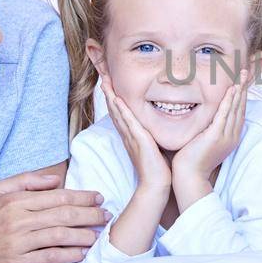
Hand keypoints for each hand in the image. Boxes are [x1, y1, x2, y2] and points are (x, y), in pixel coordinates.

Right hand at [0, 170, 110, 262]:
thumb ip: (26, 180)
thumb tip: (56, 179)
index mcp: (16, 200)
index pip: (58, 196)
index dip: (83, 196)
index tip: (99, 197)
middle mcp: (18, 220)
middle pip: (64, 215)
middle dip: (90, 215)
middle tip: (106, 215)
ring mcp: (18, 243)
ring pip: (60, 236)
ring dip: (84, 235)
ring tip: (98, 234)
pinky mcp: (17, 262)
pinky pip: (49, 258)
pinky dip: (68, 256)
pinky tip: (81, 253)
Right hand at [101, 73, 171, 189]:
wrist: (156, 184)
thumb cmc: (158, 168)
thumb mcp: (155, 148)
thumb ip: (154, 137)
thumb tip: (158, 129)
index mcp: (132, 136)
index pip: (121, 114)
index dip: (114, 100)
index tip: (111, 85)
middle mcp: (128, 135)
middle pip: (115, 110)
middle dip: (108, 93)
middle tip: (103, 77)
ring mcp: (131, 137)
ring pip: (118, 113)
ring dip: (110, 97)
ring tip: (104, 82)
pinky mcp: (138, 140)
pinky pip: (127, 122)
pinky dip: (121, 110)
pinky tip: (116, 99)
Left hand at [171, 68, 250, 181]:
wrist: (189, 176)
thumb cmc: (192, 160)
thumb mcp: (205, 142)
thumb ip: (208, 129)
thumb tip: (206, 118)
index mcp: (230, 137)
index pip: (238, 113)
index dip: (240, 97)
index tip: (241, 82)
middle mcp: (231, 136)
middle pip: (240, 108)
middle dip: (243, 89)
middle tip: (244, 72)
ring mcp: (225, 136)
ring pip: (235, 109)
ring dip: (238, 91)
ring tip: (241, 76)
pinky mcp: (216, 136)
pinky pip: (225, 115)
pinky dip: (229, 101)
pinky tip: (231, 90)